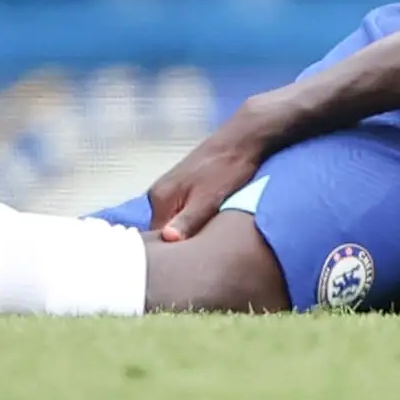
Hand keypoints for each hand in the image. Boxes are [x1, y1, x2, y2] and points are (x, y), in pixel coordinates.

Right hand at [147, 101, 278, 240]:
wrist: (242, 139)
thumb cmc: (227, 170)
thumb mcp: (208, 200)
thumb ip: (187, 221)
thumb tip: (167, 240)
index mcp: (159, 198)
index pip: (157, 238)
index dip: (174, 252)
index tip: (192, 260)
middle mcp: (158, 193)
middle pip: (165, 230)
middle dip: (182, 242)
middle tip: (202, 252)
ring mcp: (170, 188)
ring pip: (175, 221)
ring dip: (190, 231)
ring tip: (208, 239)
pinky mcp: (183, 185)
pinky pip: (183, 211)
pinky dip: (194, 219)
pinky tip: (208, 224)